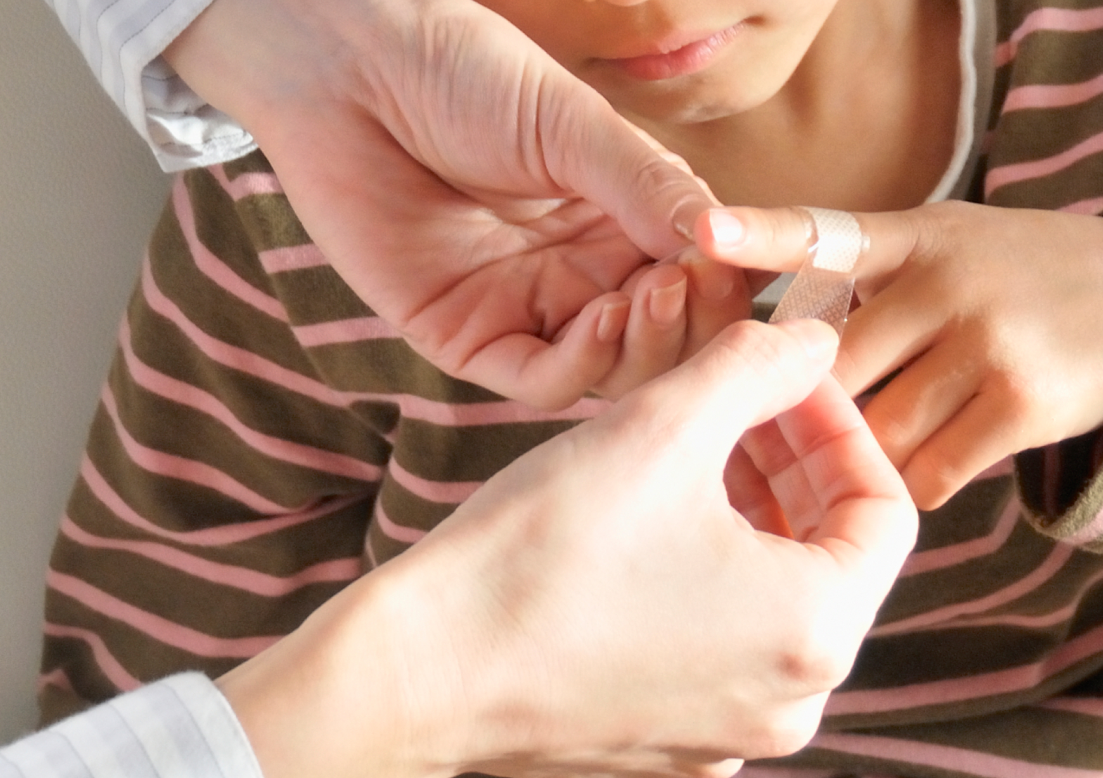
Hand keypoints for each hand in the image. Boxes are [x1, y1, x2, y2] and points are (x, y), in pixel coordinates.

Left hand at [164, 0, 718, 409]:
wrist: (350, 72)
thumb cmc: (461, 74)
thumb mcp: (572, 126)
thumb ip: (649, 187)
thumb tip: (729, 241)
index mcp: (621, 219)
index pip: (702, 274)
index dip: (731, 279)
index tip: (752, 261)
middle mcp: (582, 273)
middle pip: (669, 336)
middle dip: (696, 321)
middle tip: (698, 285)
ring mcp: (527, 310)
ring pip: (615, 370)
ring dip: (648, 345)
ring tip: (657, 296)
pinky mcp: (467, 339)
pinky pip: (542, 380)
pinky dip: (583, 364)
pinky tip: (605, 318)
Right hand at [216, 320, 917, 777]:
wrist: (417, 675)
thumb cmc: (539, 554)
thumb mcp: (660, 426)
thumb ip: (756, 366)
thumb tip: (812, 339)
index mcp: (816, 632)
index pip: (885, 508)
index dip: (839, 423)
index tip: (784, 375)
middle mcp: (789, 706)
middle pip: (827, 561)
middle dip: (787, 471)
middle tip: (730, 405)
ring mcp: (722, 741)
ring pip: (764, 610)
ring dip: (738, 528)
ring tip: (673, 463)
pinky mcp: (656, 753)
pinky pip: (705, 660)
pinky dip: (690, 594)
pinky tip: (628, 544)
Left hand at [700, 203, 1102, 509]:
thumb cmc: (1012, 279)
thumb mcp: (944, 244)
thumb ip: (864, 277)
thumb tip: (763, 344)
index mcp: (913, 237)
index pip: (823, 233)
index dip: (760, 233)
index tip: (702, 231)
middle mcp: (945, 282)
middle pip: (831, 367)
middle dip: (800, 413)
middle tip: (772, 447)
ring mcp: (985, 342)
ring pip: (875, 430)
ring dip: (857, 460)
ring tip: (853, 464)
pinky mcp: (1019, 403)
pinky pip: (927, 472)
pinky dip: (911, 483)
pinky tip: (918, 470)